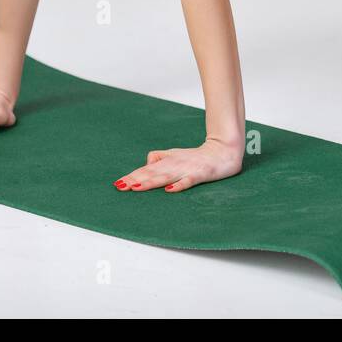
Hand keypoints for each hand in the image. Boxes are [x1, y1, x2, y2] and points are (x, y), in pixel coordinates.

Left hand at [113, 137, 242, 192]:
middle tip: (120, 187)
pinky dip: (179, 185)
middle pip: (152, 173)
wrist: (223, 150)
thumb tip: (147, 161)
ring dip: (150, 182)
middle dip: (136, 180)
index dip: (132, 176)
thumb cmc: (198, 156)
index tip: (117, 184)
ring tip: (136, 188)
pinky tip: (170, 190)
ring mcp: (187, 169)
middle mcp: (174, 164)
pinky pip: (188, 180)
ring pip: (166, 176)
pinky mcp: (200, 173)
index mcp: (168, 161)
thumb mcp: (176, 154)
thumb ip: (160, 157)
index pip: (146, 169)